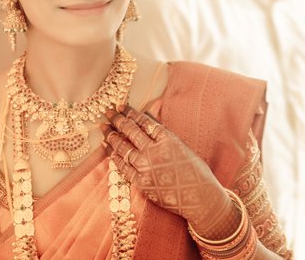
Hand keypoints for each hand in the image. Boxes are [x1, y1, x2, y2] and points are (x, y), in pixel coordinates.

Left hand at [101, 106, 237, 239]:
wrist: (200, 198)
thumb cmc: (194, 170)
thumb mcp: (181, 145)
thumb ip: (163, 131)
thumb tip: (147, 114)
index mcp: (167, 138)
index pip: (144, 121)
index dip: (130, 112)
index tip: (121, 106)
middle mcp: (155, 151)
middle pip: (131, 131)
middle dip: (117, 120)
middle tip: (108, 112)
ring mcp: (147, 168)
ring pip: (124, 148)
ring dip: (112, 137)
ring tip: (104, 129)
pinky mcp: (142, 183)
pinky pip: (124, 167)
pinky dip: (115, 157)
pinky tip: (110, 150)